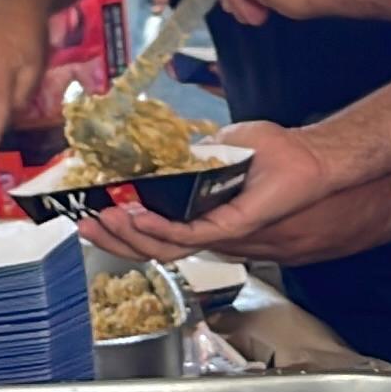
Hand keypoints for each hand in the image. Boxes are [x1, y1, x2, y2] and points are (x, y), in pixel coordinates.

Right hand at [100, 119, 339, 257]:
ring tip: (103, 219)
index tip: (89, 212)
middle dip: (111, 238)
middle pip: (149, 246)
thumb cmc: (272, 152)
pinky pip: (189, 233)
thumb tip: (160, 151)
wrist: (308, 157)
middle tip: (82, 223)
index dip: (118, 227)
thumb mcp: (219, 145)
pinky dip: (159, 227)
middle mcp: (204, 229)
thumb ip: (189, 154)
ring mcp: (217, 231)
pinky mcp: (232, 227)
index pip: (150, 230)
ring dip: (128, 234)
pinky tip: (137, 216)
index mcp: (197, 213)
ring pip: (163, 246)